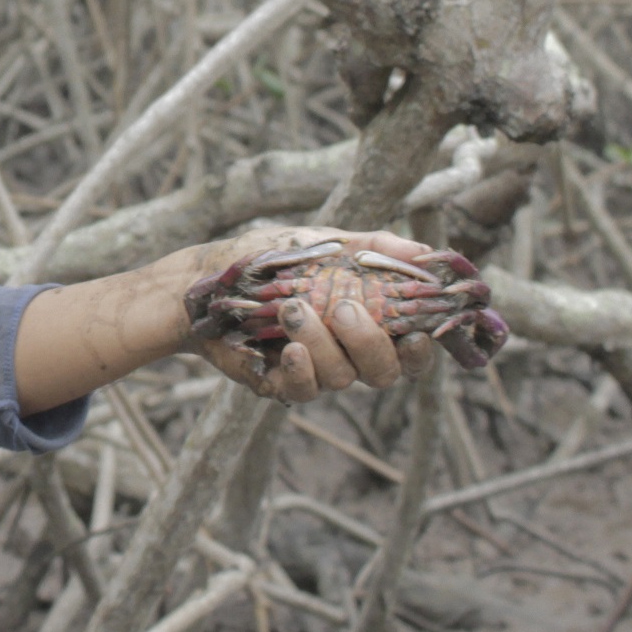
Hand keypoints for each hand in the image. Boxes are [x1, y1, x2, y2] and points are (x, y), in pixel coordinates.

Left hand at [180, 225, 436, 404]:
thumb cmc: (272, 256)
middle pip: (383, 372)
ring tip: (293, 308)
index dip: (419, 351)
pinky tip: (289, 348)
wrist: (207, 275)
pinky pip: (302, 390)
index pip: (410, 352)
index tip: (413, 333)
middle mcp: (347, 353)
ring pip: (340, 378)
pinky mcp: (278, 382)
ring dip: (322, 343)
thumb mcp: (325, 241)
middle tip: (343, 309)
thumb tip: (424, 252)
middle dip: (369, 343)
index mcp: (368, 322)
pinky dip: (301, 371)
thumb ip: (375, 247)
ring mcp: (315, 371)